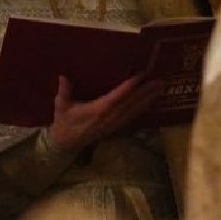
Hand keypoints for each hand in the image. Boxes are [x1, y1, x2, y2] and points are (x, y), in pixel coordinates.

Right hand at [47, 74, 163, 154]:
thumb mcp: (60, 105)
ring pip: (133, 111)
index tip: (141, 75)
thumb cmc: (63, 122)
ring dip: (147, 100)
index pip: (117, 97)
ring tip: (160, 89)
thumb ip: (64, 91)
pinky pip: (131, 118)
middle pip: (130, 104)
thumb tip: (63, 75)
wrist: (66, 143)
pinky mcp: (114, 128)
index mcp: (96, 111)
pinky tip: (150, 103)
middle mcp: (108, 118)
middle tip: (159, 82)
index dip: (129, 86)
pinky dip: (141, 109)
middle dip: (145, 93)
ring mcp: (113, 124)